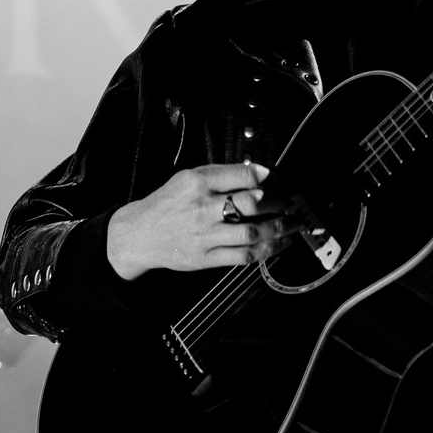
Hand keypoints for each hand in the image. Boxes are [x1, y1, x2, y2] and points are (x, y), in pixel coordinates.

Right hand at [106, 163, 280, 278]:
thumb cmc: (167, 204)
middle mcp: (203, 206)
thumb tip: (259, 176)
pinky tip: (279, 243)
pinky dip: (267, 250)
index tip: (280, 182)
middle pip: (253, 202)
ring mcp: (205, 234)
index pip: (246, 175)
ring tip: (293, 223)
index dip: (271, 178)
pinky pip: (244, 255)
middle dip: (279, 202)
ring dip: (280, 228)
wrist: (140, 233)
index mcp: (199, 181)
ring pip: (252, 232)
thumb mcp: (187, 178)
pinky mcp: (206, 257)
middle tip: (289, 202)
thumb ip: (220, 176)